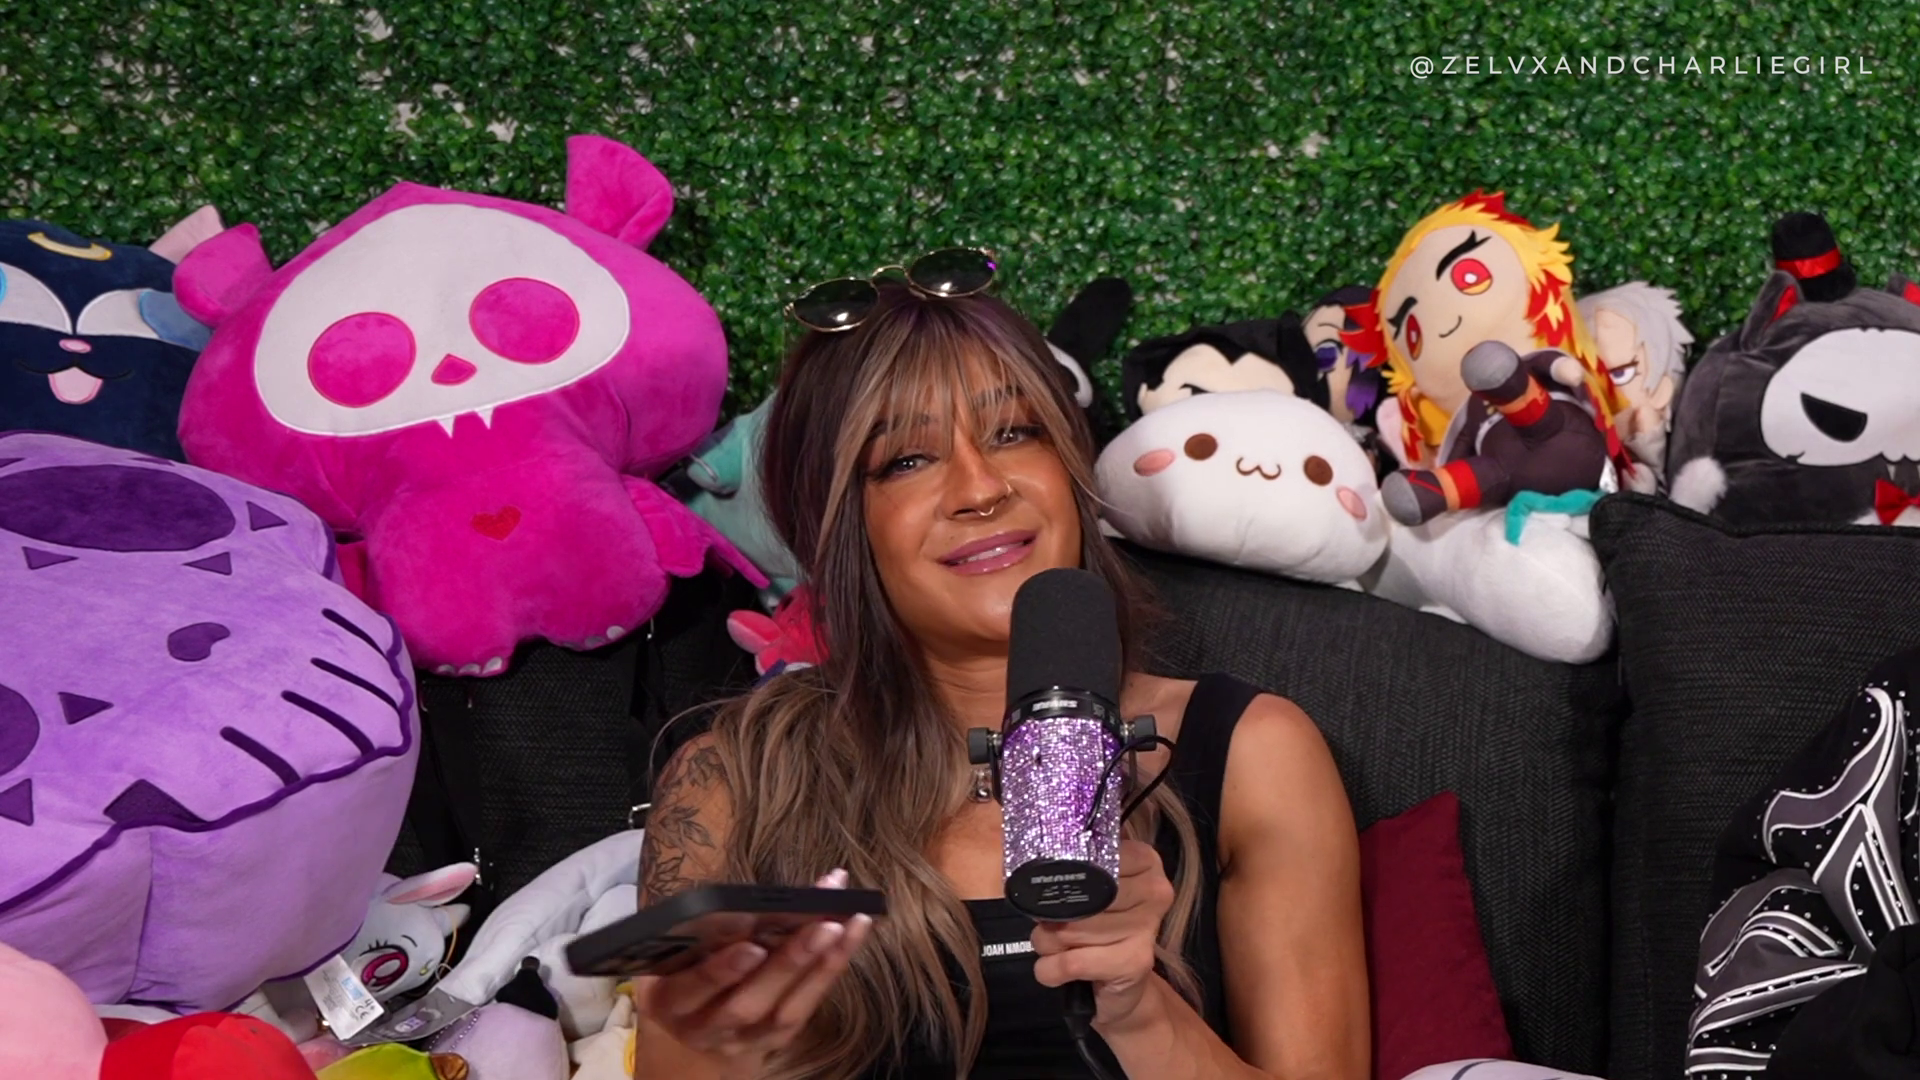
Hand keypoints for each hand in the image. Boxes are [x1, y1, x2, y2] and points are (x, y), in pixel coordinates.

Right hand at [632, 869, 874, 1071]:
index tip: (752, 947)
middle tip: (823, 926)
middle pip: (748, 1004)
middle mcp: (707, 1028)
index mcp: (671, 1001)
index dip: (722, 971)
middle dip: (789, 964)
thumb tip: (758, 897)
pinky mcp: (776, 1040)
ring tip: (848, 924)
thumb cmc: (687, 970)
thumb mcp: (680, 952)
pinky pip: (808, 1007)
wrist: (697, 1023)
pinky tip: (851, 935)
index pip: (693, 988)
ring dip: (822, 964)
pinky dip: (832, 968)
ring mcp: (745, 1040)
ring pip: (785, 1011)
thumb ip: (707, 932)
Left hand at [1030, 840, 1175, 1031]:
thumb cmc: (1101, 926)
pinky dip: (1050, 969)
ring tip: (1057, 946)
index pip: (1087, 856)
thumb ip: (1071, 863)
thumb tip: (1026, 849)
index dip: (1058, 875)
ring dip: (1047, 942)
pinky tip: (1055, 970)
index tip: (1053, 889)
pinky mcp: (1134, 963)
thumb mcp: (1090, 888)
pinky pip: (1070, 962)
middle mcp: (1153, 889)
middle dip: (1051, 915)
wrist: (1124, 985)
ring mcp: (1146, 927)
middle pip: (1077, 894)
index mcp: (1143, 860)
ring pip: (1068, 928)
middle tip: (1053, 924)